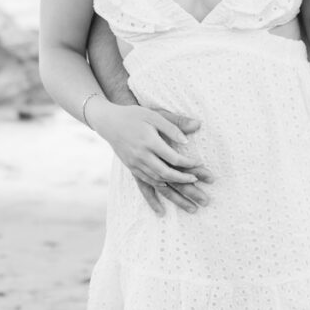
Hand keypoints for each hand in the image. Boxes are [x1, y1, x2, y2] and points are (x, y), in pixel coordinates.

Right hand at [94, 103, 212, 215]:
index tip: (199, 164)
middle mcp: (141, 156)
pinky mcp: (131, 168)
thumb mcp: (154, 115)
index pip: (173, 158)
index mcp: (149, 142)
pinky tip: (165, 194)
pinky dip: (156, 189)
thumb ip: (173, 126)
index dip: (188, 163)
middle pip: (165, 173)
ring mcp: (135, 164)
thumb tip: (190, 136)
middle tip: (197, 182)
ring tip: (187, 193)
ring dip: (173, 190)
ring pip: (156, 181)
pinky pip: (144, 183)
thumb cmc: (135, 115)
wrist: (110, 122)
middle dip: (183, 180)